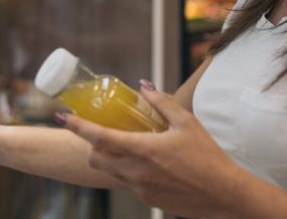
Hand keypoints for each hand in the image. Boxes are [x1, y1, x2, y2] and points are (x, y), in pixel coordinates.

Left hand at [59, 80, 241, 217]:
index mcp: (143, 150)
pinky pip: (129, 182)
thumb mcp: (187, 123)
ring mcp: (140, 188)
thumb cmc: (208, 157)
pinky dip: (131, 170)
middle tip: (102, 132)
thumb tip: (144, 86)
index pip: (98, 137)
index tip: (62, 116)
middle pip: (95, 158)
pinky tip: (152, 164)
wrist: (224, 195)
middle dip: (91, 145)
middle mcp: (136, 172)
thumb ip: (162, 102)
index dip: (76, 126)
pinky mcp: (148, 200)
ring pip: (111, 171)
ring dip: (112, 158)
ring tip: (131, 145)